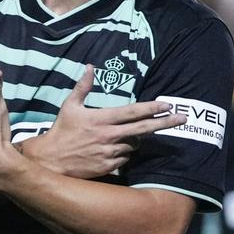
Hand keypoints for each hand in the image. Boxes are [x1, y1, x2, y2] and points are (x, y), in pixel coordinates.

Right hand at [24, 65, 185, 178]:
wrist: (50, 160)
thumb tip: (90, 67)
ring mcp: (110, 152)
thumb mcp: (69, 106)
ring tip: (119, 136)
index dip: (152, 108)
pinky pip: (125, 158)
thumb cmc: (61, 130)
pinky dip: (124, 153)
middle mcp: (109, 136)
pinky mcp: (109, 166)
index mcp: (101, 119)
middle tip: (183, 118)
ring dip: (134, 139)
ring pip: (134, 144)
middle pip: (143, 128)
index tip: (167, 105)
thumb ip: (83, 86)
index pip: (132, 112)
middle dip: (165, 123)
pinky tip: (112, 149)